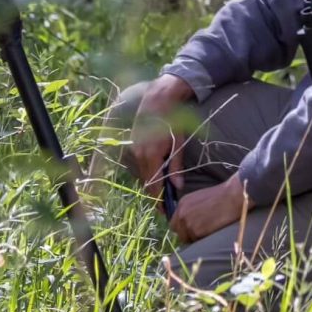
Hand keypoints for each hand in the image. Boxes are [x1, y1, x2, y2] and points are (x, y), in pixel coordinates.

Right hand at [126, 74, 196, 191]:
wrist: (157, 101)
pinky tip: (157, 173)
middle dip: (155, 193)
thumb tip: (178, 186)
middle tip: (166, 202)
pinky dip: (147, 172)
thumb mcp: (179, 144)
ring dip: (151, 182)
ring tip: (163, 190)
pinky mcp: (133, 146)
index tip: (165, 210)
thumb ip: (176, 166)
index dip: (158, 199)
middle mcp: (139, 155)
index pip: (153, 185)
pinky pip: (140, 165)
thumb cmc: (173, 122)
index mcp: (151, 156)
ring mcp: (134, 150)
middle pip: (146, 182)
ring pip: (142, 174)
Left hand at [168, 178, 248, 244]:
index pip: (175, 222)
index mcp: (182, 203)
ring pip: (187, 239)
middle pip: (178, 232)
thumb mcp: (201, 199)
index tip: (194, 228)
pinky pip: (196, 241)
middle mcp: (181, 213)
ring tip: (210, 229)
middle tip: (201, 232)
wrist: (233, 196)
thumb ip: (191, 209)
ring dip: (196, 237)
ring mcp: (188, 222)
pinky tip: (213, 230)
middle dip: (187, 234)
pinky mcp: (196, 231)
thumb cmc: (223, 196)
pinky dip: (204, 238)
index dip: (184, 227)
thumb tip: (189, 222)